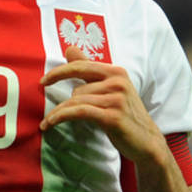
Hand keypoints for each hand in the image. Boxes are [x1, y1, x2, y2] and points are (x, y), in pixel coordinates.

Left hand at [39, 46, 165, 164]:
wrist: (147, 142)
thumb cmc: (126, 115)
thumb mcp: (110, 89)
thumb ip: (89, 70)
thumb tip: (69, 49)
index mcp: (116, 72)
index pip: (81, 66)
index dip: (59, 72)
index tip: (44, 81)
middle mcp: (118, 82)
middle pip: (77, 88)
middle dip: (63, 103)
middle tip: (50, 114)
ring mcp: (117, 99)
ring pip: (77, 101)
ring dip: (60, 113)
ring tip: (50, 123)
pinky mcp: (113, 116)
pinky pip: (79, 112)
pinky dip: (61, 116)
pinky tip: (50, 123)